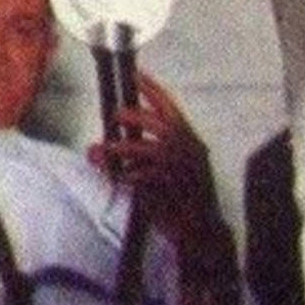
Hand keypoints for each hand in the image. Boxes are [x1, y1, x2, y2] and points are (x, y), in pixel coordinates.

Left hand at [88, 72, 222, 245]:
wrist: (201, 230)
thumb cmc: (186, 198)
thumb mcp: (174, 169)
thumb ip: (145, 156)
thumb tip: (106, 148)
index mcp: (190, 139)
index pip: (170, 106)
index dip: (153, 89)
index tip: (137, 74)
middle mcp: (186, 148)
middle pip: (158, 122)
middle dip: (133, 116)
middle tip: (115, 116)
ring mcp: (178, 167)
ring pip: (145, 148)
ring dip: (121, 148)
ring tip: (102, 150)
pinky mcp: (167, 187)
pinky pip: (139, 177)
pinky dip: (125, 177)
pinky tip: (118, 178)